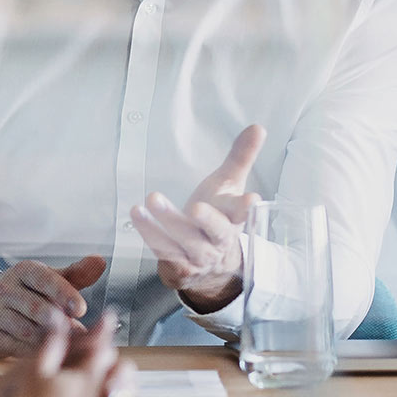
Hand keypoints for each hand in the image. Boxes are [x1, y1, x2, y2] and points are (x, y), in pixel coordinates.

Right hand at [0, 256, 107, 357]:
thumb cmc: (26, 293)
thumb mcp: (48, 280)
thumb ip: (75, 275)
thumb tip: (101, 262)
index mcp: (24, 271)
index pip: (44, 279)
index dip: (64, 293)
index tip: (81, 309)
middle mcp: (5, 289)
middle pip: (37, 308)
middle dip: (60, 324)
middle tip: (81, 336)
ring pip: (27, 331)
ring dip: (50, 341)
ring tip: (69, 347)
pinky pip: (14, 347)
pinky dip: (33, 353)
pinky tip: (47, 355)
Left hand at [130, 125, 264, 313]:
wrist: (212, 267)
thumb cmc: (218, 216)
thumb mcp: (229, 185)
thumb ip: (241, 157)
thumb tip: (258, 127)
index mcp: (234, 218)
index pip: (244, 212)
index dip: (246, 207)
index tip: (251, 199)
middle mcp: (219, 240)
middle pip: (215, 231)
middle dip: (206, 220)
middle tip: (195, 207)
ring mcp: (199, 257)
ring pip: (183, 242)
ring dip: (166, 223)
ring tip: (151, 199)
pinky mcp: (180, 269)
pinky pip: (164, 252)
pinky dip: (150, 235)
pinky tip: (138, 216)